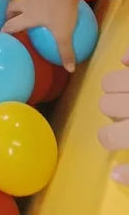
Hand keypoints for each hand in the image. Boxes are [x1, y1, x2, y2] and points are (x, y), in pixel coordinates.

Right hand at [2, 0, 83, 71]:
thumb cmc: (62, 10)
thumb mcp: (65, 34)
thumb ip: (65, 51)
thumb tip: (70, 69)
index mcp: (29, 16)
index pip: (12, 25)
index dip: (5, 30)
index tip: (1, 34)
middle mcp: (28, 4)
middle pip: (12, 7)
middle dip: (9, 13)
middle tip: (11, 19)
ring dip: (23, 3)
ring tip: (29, 8)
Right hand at [98, 49, 128, 183]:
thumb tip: (113, 176)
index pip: (109, 137)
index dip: (111, 139)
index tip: (114, 137)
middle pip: (106, 106)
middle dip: (115, 111)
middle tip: (125, 113)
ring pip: (110, 81)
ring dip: (117, 87)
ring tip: (126, 92)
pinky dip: (127, 58)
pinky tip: (127, 63)